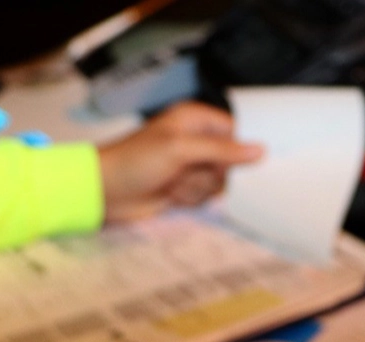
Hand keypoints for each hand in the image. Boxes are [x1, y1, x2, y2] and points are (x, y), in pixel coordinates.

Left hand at [97, 101, 263, 222]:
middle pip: (230, 161)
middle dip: (212, 172)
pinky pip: (204, 196)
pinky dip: (190, 198)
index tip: (242, 162)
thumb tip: (259, 150)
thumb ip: (221, 150)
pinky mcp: (184, 188)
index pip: (235, 132)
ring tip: (174, 182)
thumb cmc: (134, 161)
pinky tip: (170, 194)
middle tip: (191, 171)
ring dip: (198, 187)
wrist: (105, 191)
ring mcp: (190, 166)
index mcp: (195, 120)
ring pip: (218, 182)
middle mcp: (196, 141)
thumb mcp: (179, 149)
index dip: (240, 149)